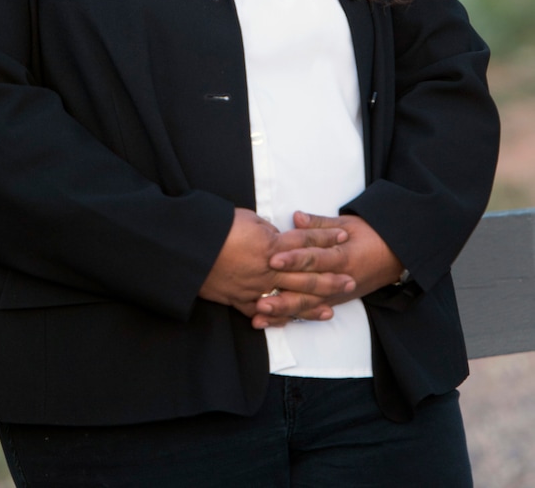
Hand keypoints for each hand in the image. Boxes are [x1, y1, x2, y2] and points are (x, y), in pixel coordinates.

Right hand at [198, 208, 350, 312]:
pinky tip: (291, 320)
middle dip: (330, 277)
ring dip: (312, 304)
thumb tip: (276, 235)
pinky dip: (278, 317)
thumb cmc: (215, 226)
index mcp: (271, 244)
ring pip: (290, 298)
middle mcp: (268, 269)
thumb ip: (266, 229)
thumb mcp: (246, 218)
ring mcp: (256, 288)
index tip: (344, 235)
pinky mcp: (240, 300)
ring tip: (331, 309)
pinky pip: (264, 312)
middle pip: (306, 274)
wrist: (187, 248)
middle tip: (351, 280)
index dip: (326, 237)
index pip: (305, 240)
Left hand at [252, 210, 403, 328]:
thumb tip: (296, 217)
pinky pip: (312, 312)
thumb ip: (319, 223)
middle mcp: (340, 279)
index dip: (294, 259)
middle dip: (283, 293)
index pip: (315, 258)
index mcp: (343, 256)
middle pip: (308, 288)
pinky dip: (292, 317)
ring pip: (308, 306)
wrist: (395, 256)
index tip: (272, 259)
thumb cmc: (371, 235)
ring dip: (284, 311)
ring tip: (260, 314)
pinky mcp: (335, 302)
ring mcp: (337, 294)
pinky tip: (273, 321)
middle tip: (259, 296)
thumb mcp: (348, 223)